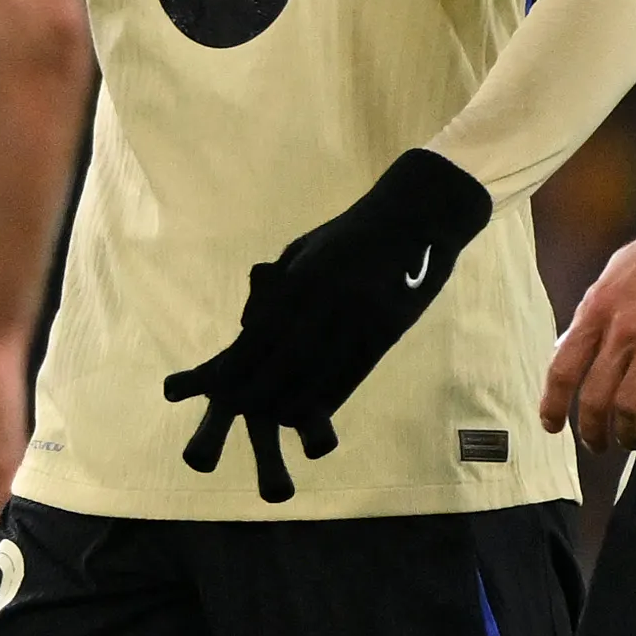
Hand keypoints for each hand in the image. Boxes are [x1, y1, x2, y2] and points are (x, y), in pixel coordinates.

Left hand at [160, 148, 490, 504]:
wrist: (415, 217)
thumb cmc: (350, 233)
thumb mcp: (303, 249)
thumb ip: (274, 285)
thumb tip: (246, 326)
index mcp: (303, 277)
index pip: (263, 331)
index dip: (240, 364)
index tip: (220, 388)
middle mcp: (329, 300)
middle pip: (287, 358)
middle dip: (260, 388)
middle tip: (239, 410)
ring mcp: (361, 317)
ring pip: (321, 370)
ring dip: (294, 399)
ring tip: (273, 418)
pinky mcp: (388, 330)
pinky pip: (355, 370)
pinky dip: (332, 395)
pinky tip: (314, 412)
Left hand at [538, 189, 635, 449]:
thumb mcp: (614, 274)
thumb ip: (592, 312)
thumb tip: (569, 345)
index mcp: (596, 310)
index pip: (562, 368)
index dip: (552, 404)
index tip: (551, 425)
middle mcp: (621, 331)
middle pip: (594, 397)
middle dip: (590, 430)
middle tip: (595, 445)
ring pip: (628, 407)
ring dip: (624, 435)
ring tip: (628, 444)